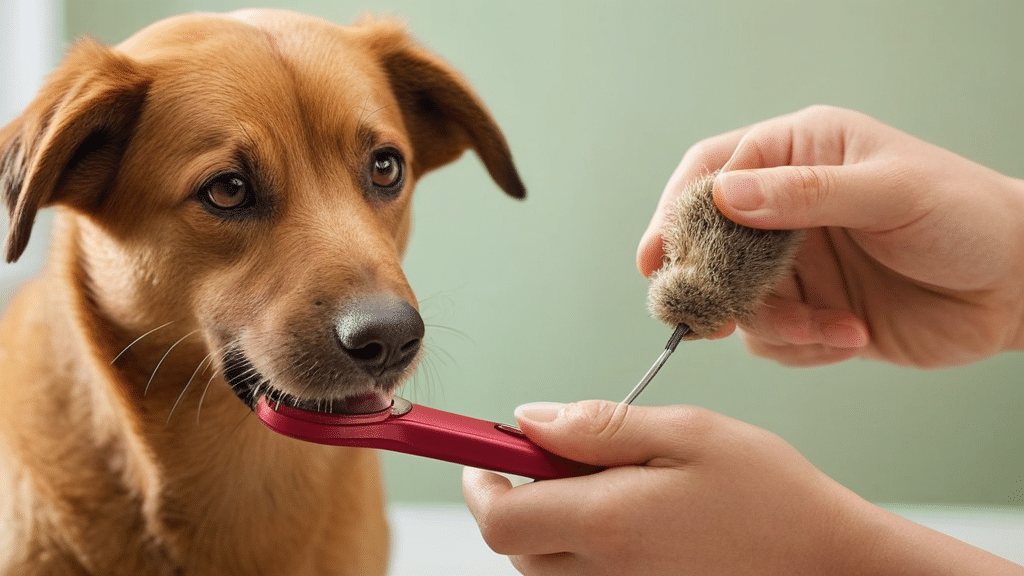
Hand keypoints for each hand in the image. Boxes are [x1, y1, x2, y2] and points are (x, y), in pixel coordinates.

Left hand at [463, 400, 1023, 575]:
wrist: (831, 564)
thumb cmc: (770, 493)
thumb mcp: (688, 433)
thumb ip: (599, 427)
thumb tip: (528, 418)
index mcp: (608, 525)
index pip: (499, 518)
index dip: (478, 481)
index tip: (482, 451)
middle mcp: (604, 575)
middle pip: (514, 545)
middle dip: (514, 496)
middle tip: (556, 457)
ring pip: (542, 568)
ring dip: (547, 524)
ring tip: (607, 486)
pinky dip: (581, 552)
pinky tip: (628, 522)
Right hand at [638, 105, 1023, 366]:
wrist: (1017, 289)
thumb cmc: (967, 219)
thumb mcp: (890, 193)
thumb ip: (806, 193)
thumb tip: (725, 195)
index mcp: (800, 152)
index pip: (713, 172)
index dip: (677, 213)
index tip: (659, 256)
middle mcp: (787, 206)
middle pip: (708, 242)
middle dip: (710, 283)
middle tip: (712, 316)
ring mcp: (795, 261)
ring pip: (736, 299)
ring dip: (774, 325)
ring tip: (830, 328)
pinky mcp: (809, 309)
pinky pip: (770, 338)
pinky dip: (802, 347)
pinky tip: (851, 336)